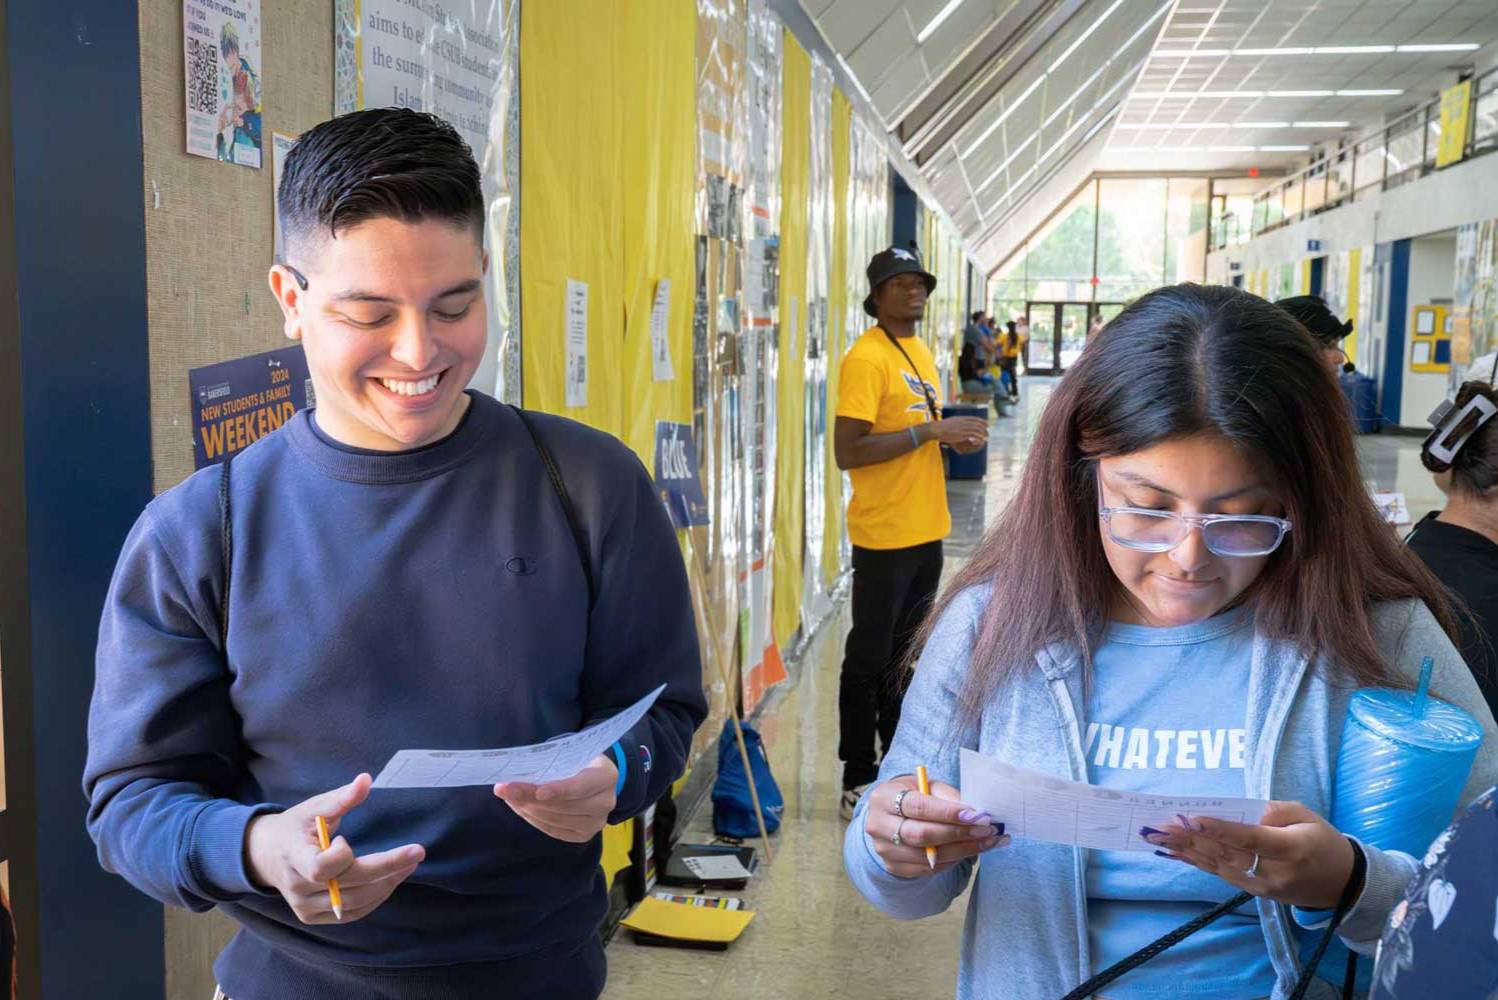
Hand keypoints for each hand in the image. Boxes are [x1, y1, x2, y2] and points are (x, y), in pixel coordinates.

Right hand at [245, 773, 425, 924]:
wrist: (268, 856)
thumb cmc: (296, 826)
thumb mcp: (313, 807)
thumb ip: (341, 798)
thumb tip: (366, 780)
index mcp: (293, 857)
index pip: (320, 868)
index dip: (340, 857)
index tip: (346, 839)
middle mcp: (297, 888)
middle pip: (347, 886)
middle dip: (386, 868)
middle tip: (416, 852)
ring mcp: (305, 907)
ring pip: (353, 903)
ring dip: (386, 884)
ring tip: (409, 864)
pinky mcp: (313, 917)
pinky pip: (351, 913)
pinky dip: (375, 898)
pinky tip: (391, 880)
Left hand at [496, 754, 617, 842]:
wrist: (594, 777)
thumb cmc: (579, 761)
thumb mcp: (571, 754)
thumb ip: (550, 763)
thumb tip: (515, 773)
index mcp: (606, 776)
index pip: (582, 786)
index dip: (560, 790)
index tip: (538, 791)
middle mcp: (605, 802)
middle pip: (564, 805)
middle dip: (530, 797)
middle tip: (505, 789)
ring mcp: (596, 822)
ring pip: (556, 819)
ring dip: (528, 808)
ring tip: (509, 797)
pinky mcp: (583, 835)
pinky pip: (554, 830)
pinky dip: (534, 819)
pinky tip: (521, 808)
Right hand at [862, 774, 1007, 877]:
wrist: (892, 816)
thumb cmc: (915, 796)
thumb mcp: (928, 786)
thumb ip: (948, 797)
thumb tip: (976, 813)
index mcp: (884, 797)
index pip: (918, 806)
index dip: (948, 813)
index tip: (976, 815)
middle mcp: (878, 825)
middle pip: (922, 834)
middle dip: (959, 834)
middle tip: (987, 830)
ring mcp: (884, 850)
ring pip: (929, 856)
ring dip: (963, 850)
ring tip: (988, 842)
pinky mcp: (894, 867)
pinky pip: (929, 869)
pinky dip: (954, 861)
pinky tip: (970, 851)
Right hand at [929, 417, 987, 451]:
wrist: (937, 429)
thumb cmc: (942, 427)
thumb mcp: (951, 421)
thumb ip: (958, 422)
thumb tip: (962, 422)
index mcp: (961, 418)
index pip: (975, 419)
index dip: (982, 421)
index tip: (986, 424)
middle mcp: (964, 422)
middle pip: (978, 424)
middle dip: (984, 428)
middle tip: (987, 432)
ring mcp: (963, 427)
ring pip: (977, 429)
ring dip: (983, 434)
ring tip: (986, 437)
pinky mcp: (963, 434)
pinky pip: (974, 435)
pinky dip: (979, 438)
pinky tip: (981, 441)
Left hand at [1145, 801, 1357, 908]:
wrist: (1344, 884)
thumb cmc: (1323, 842)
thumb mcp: (1306, 816)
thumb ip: (1275, 811)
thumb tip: (1242, 813)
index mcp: (1291, 848)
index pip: (1249, 838)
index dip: (1219, 829)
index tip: (1191, 819)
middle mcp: (1274, 871)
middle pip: (1226, 854)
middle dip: (1190, 839)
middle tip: (1160, 827)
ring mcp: (1263, 887)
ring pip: (1219, 866)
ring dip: (1187, 852)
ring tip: (1159, 839)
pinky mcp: (1256, 893)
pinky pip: (1222, 875)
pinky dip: (1198, 863)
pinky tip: (1177, 853)